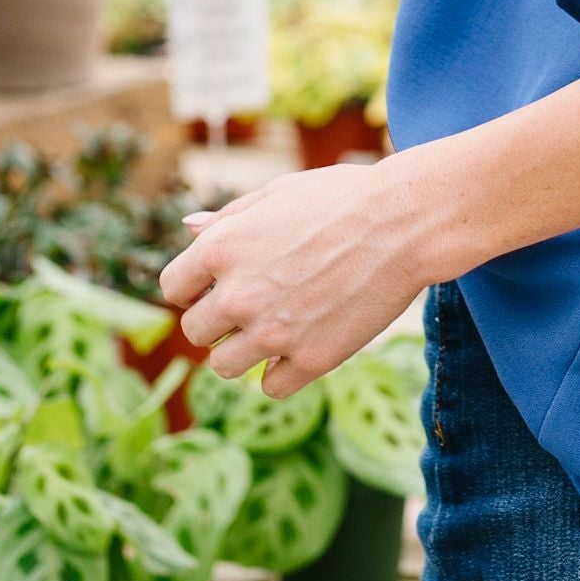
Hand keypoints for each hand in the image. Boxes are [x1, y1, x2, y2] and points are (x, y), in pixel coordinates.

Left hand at [159, 148, 472, 397]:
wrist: (405, 222)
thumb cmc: (343, 197)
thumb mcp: (278, 193)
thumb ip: (229, 217)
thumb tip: (189, 230)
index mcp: (221, 249)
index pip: (174, 289)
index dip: (197, 285)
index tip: (222, 281)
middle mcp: (237, 296)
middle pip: (195, 332)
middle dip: (219, 318)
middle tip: (258, 300)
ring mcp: (272, 333)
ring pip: (224, 366)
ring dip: (243, 350)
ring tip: (278, 324)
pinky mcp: (310, 360)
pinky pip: (271, 386)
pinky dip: (283, 371)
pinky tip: (304, 342)